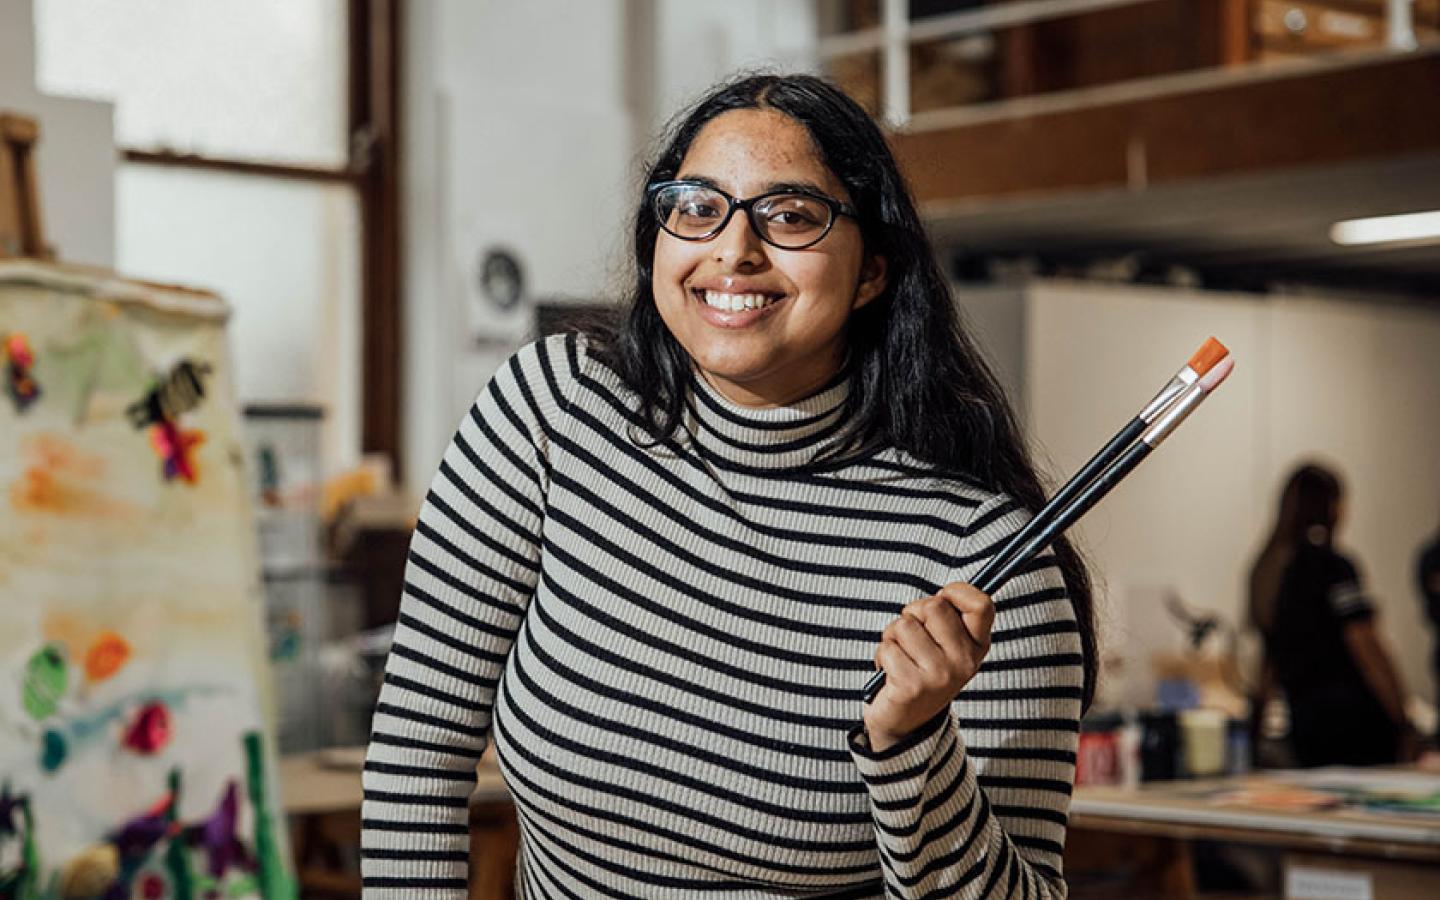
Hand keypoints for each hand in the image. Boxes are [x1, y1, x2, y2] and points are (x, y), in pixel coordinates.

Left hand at [863, 582, 994, 752]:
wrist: (906, 724)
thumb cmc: (921, 672)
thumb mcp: (946, 646)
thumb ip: (949, 618)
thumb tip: (946, 592)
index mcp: (977, 647)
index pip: (982, 604)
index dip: (957, 592)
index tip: (943, 599)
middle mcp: (964, 662)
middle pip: (933, 606)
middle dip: (912, 615)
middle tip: (912, 639)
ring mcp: (940, 675)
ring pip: (904, 625)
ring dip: (893, 637)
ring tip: (900, 658)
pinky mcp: (912, 686)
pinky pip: (886, 647)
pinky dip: (881, 656)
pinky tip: (890, 674)